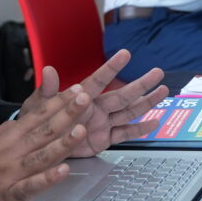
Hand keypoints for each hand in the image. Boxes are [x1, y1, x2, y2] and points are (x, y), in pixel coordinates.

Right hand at [0, 89, 90, 200]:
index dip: (58, 103)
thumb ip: (10, 131)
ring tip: (81, 130)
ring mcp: (11, 174)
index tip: (76, 90)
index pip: (36, 116)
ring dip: (62, 143)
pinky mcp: (10, 196)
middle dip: (66, 114)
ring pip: (41, 155)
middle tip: (86, 98)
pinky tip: (63, 171)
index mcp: (7, 138)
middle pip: (43, 131)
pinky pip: (31, 186)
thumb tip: (26, 117)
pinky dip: (47, 178)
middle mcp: (10, 152)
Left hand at [22, 50, 168, 155]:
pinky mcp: (104, 139)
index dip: (112, 68)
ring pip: (129, 111)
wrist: (38, 146)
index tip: (125, 54)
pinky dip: (140, 130)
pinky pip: (125, 133)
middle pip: (123, 95)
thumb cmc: (38, 122)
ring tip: (163, 91)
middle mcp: (96, 107)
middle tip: (157, 72)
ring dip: (147, 102)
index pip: (99, 80)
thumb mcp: (38, 106)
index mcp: (82, 97)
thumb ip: (46, 91)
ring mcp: (102, 123)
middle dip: (141, 84)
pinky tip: (155, 122)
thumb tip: (48, 70)